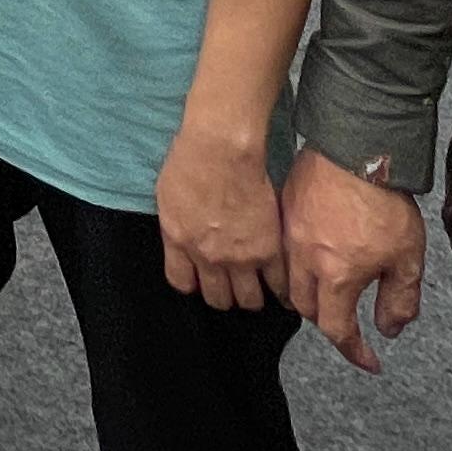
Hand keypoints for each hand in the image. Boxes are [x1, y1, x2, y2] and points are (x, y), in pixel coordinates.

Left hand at [157, 122, 289, 310]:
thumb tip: (182, 240)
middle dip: (224, 295)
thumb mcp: (168, 198)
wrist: (223, 150)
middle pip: (217, 298)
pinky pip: (277, 284)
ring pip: (248, 299)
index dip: (193, 283)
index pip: (182, 283)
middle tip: (232, 285)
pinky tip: (283, 291)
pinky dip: (281, 291)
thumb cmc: (190, 161)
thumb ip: (176, 227)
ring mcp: (239, 258)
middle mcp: (208, 258)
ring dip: (252, 297)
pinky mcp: (268, 251)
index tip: (200, 278)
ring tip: (257, 288)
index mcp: (180, 243)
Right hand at [282, 149, 427, 370]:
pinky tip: (316, 253)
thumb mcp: (408, 257)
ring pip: (290, 279)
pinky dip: (298, 262)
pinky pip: (284, 249)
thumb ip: (399, 300)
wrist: (357, 147)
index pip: (336, 330)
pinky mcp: (284, 210)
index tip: (370, 361)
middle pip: (307, 308)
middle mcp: (305, 260)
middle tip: (351, 319)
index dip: (354, 351)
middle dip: (329, 321)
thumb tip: (388, 330)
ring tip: (333, 288)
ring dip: (310, 293)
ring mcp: (290, 234)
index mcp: (336, 276)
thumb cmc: (384, 202)